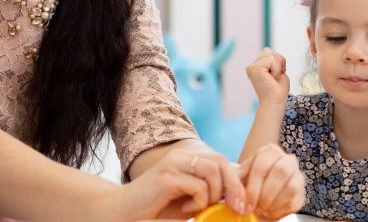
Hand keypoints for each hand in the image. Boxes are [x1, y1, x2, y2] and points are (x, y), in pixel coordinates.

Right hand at [118, 149, 247, 219]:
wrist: (124, 212)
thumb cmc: (158, 209)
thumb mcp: (190, 200)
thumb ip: (209, 194)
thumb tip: (237, 196)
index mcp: (187, 159)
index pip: (221, 160)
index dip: (236, 180)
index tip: (243, 202)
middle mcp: (181, 156)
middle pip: (220, 160)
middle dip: (234, 185)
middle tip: (238, 207)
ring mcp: (173, 164)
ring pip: (212, 170)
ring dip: (214, 194)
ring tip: (202, 207)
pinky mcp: (167, 177)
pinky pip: (198, 186)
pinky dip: (199, 201)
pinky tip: (187, 209)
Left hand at [238, 143, 304, 220]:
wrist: (261, 191)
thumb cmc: (249, 181)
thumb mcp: (240, 177)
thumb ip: (235, 181)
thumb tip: (234, 193)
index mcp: (269, 151)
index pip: (262, 165)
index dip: (253, 186)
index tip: (246, 201)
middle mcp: (287, 159)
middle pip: (280, 172)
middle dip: (266, 193)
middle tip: (255, 207)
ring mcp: (297, 176)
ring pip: (291, 187)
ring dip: (274, 203)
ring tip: (262, 210)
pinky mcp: (302, 193)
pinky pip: (294, 202)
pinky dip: (280, 211)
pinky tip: (269, 212)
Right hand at [246, 49, 290, 104]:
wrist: (274, 103)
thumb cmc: (278, 91)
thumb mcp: (277, 71)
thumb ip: (274, 61)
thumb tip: (272, 54)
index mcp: (255, 67)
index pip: (269, 53)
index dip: (278, 62)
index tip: (276, 76)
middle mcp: (251, 66)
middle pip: (269, 51)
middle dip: (278, 62)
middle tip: (276, 77)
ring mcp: (251, 67)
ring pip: (270, 54)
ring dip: (277, 66)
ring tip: (273, 78)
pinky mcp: (254, 69)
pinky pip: (271, 59)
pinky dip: (276, 68)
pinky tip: (272, 78)